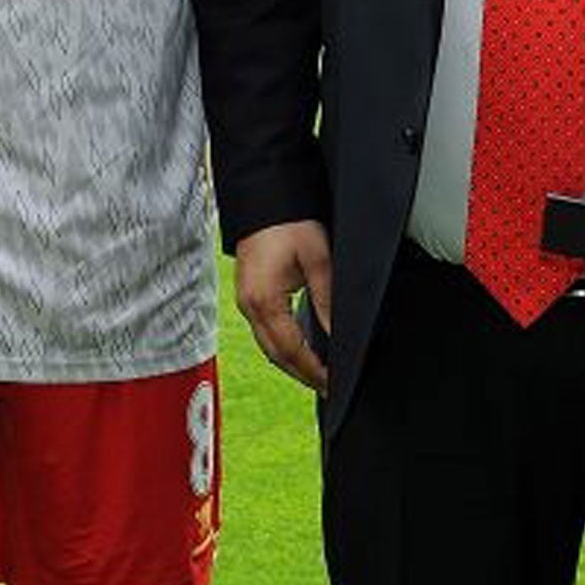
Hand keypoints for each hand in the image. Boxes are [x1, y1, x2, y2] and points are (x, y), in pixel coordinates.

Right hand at [233, 220, 332, 393]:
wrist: (265, 199)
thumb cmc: (290, 223)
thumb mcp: (318, 261)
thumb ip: (327, 301)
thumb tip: (339, 335)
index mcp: (264, 301)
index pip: (291, 350)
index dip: (313, 370)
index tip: (332, 382)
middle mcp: (249, 306)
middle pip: (275, 355)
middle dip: (302, 373)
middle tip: (328, 385)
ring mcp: (245, 302)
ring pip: (268, 346)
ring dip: (292, 362)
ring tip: (318, 372)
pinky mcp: (249, 295)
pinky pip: (264, 331)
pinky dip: (283, 345)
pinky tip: (300, 347)